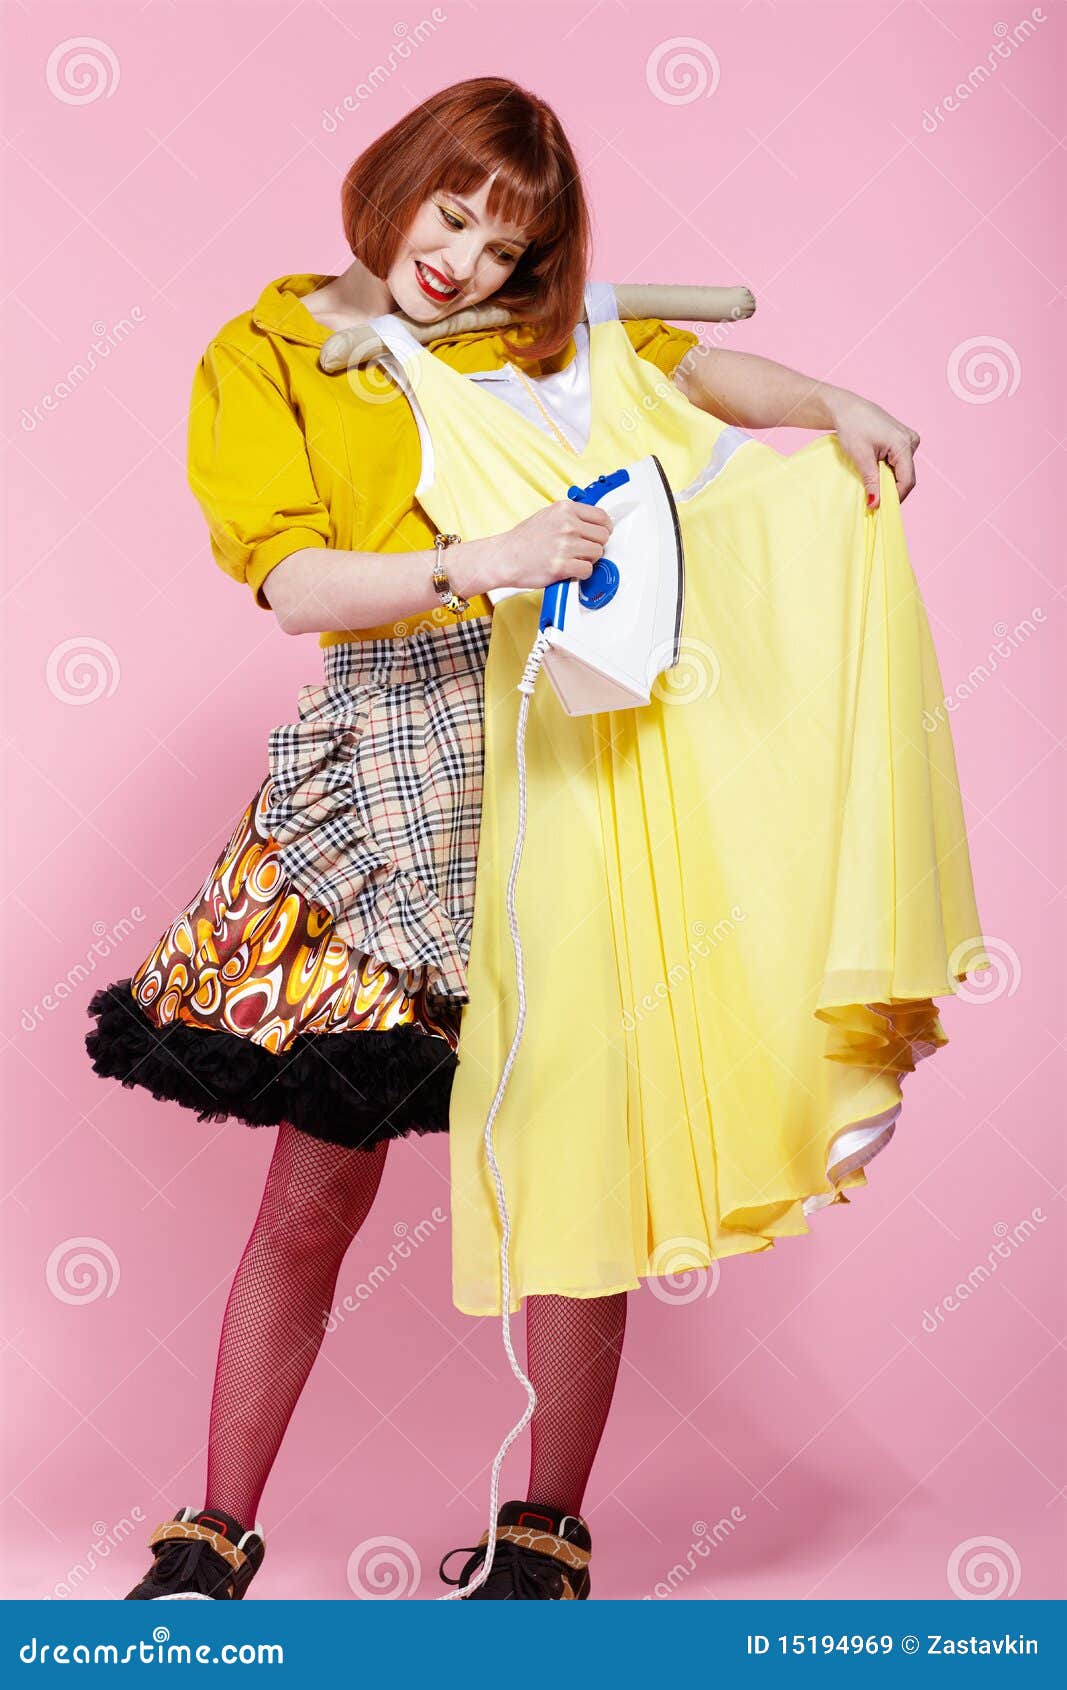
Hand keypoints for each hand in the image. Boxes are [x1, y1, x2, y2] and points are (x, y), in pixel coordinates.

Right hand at [487, 499, 613, 592]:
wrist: (504, 557)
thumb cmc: (524, 539)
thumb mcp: (548, 515)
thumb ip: (571, 516)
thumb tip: (594, 524)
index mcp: (565, 509)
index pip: (602, 517)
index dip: (604, 528)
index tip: (600, 535)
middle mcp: (567, 524)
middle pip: (603, 536)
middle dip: (596, 545)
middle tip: (582, 551)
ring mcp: (565, 545)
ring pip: (597, 554)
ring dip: (588, 560)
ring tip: (572, 560)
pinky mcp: (561, 565)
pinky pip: (587, 570)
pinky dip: (581, 573)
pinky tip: (569, 569)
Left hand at [827, 389, 920, 509]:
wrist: (847, 409)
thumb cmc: (853, 427)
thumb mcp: (861, 457)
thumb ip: (871, 481)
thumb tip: (875, 504)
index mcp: (904, 444)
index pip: (907, 480)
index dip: (894, 497)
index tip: (879, 508)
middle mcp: (911, 441)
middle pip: (906, 476)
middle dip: (890, 489)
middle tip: (873, 500)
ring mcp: (909, 440)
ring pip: (902, 471)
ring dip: (888, 480)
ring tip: (871, 483)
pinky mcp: (903, 440)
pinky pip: (899, 463)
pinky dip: (888, 471)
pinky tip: (875, 472)